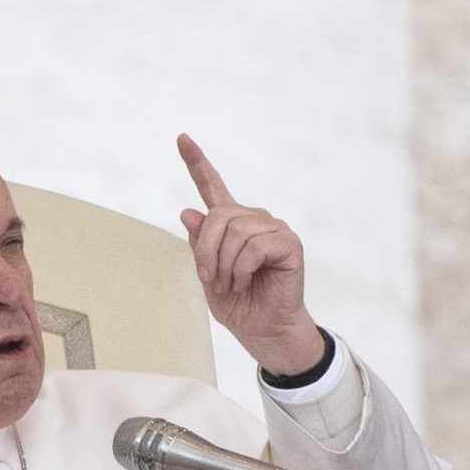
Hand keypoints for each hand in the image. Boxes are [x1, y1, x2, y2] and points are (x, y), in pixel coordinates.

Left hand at [177, 133, 325, 374]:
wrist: (263, 330)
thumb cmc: (238, 304)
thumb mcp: (207, 275)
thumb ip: (199, 245)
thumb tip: (188, 211)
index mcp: (231, 224)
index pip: (212, 188)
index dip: (196, 163)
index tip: (181, 139)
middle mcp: (253, 219)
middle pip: (218, 216)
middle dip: (206, 252)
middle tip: (210, 279)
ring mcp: (272, 228)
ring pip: (234, 232)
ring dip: (224, 266)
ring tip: (232, 284)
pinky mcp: (288, 243)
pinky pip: (254, 247)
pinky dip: (242, 269)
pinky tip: (248, 281)